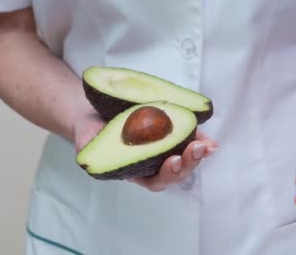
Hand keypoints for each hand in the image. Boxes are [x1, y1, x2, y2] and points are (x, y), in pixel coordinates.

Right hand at [73, 113, 217, 191]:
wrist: (95, 115)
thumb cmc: (92, 133)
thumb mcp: (87, 144)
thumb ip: (89, 153)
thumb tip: (89, 161)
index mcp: (135, 171)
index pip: (155, 181)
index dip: (166, 174)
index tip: (172, 161)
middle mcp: (153, 163)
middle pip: (176, 171)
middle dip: (189, 163)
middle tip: (197, 150)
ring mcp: (163, 148)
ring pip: (186, 156)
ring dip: (199, 151)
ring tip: (208, 145)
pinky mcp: (169, 132)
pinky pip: (187, 136)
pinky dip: (198, 135)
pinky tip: (206, 133)